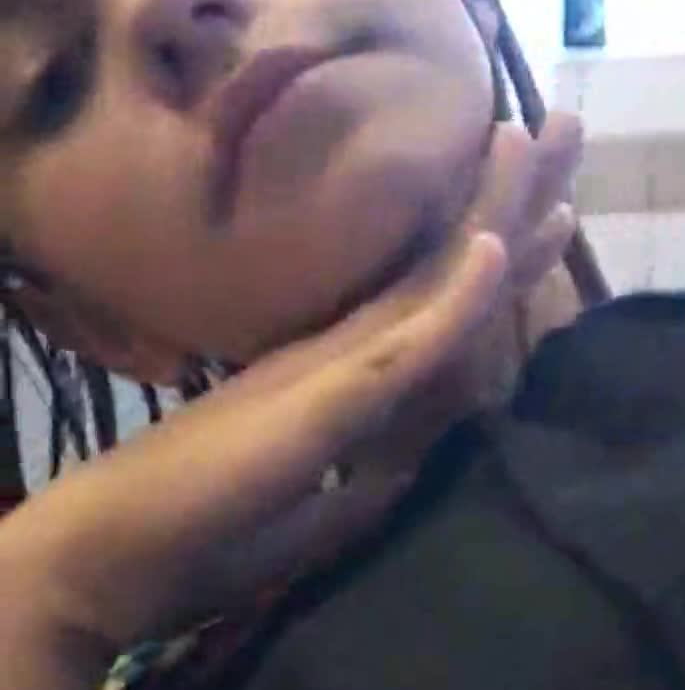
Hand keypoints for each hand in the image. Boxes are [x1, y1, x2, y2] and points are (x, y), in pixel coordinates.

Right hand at [0, 115, 582, 661]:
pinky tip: (495, 244)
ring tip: (550, 138)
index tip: (552, 212)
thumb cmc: (201, 538)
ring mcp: (337, 367)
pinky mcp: (324, 401)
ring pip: (438, 280)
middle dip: (511, 199)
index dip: (497, 253)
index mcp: (347, 373)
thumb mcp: (318, 515)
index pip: (440, 303)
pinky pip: (403, 344)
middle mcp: (348, 350)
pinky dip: (454, 297)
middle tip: (567, 131)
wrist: (112, 558)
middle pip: (449, 265)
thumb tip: (413, 462)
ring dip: (497, 211)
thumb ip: (368, 478)